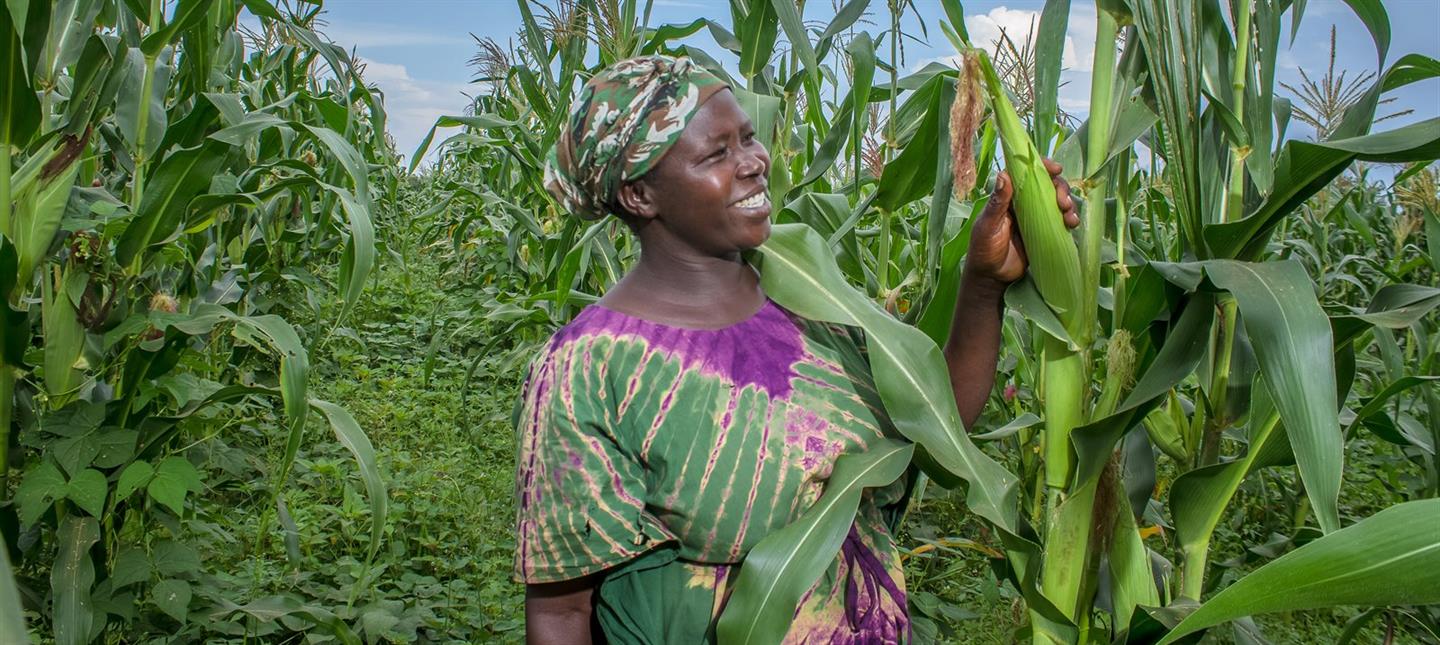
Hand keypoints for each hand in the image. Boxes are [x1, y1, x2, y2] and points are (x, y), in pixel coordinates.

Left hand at [964, 158, 1079, 289]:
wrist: (992, 277)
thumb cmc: (983, 250)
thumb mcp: (988, 225)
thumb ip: (997, 202)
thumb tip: (1004, 174)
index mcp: (1008, 196)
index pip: (1025, 173)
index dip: (1042, 166)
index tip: (1056, 169)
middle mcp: (1023, 202)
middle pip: (1047, 185)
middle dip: (1060, 188)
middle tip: (1063, 202)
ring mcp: (1035, 216)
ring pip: (1056, 200)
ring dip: (1068, 203)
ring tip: (1069, 217)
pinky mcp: (1044, 230)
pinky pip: (1060, 219)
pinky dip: (1069, 218)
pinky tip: (1072, 225)